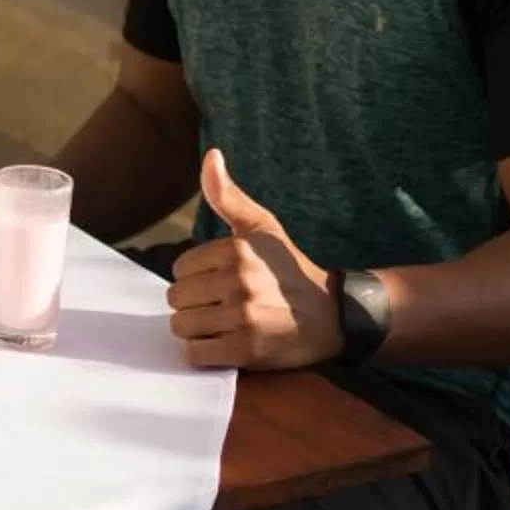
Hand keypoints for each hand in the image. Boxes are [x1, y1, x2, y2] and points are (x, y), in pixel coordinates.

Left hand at [167, 150, 339, 370]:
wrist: (333, 316)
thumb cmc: (289, 269)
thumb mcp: (263, 228)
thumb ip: (229, 196)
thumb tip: (211, 155)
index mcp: (237, 249)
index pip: (179, 268)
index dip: (195, 278)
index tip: (219, 283)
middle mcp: (239, 281)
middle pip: (177, 298)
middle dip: (194, 304)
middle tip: (221, 306)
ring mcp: (243, 316)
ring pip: (182, 326)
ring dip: (198, 330)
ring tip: (224, 324)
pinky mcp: (246, 349)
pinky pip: (196, 354)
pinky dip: (205, 353)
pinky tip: (225, 344)